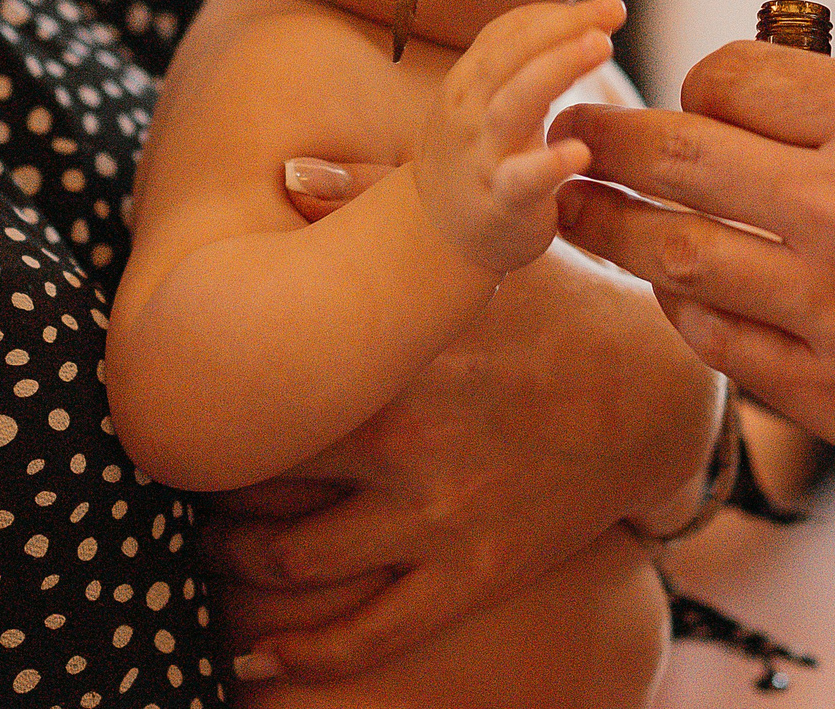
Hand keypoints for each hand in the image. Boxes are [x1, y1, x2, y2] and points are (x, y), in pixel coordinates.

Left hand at [205, 239, 720, 680]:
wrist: (656, 392)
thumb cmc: (557, 301)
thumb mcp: (476, 247)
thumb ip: (374, 199)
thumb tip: (284, 176)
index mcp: (391, 358)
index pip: (257, 394)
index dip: (204, 406)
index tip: (181, 404)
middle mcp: (401, 444)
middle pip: (254, 481)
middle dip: (205, 491)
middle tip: (177, 486)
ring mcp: (434, 520)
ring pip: (289, 567)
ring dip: (231, 568)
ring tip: (211, 552)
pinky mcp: (468, 577)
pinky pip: (364, 636)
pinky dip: (296, 656)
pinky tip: (251, 658)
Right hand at [414, 0, 619, 273]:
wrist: (436, 236)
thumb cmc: (481, 157)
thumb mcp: (489, 102)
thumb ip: (528, 64)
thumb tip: (590, 19)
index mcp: (469, 81)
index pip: (508, 33)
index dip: (557, 14)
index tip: (608, 7)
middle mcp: (469, 111)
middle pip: (509, 57)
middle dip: (560, 27)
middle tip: (611, 10)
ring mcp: (481, 157)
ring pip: (513, 105)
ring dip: (556, 69)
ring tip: (601, 46)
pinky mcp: (499, 203)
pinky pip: (521, 181)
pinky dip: (548, 164)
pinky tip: (580, 151)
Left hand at [552, 44, 834, 553]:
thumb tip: (833, 115)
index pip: (734, 73)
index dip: (706, 79)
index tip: (705, 95)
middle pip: (675, 153)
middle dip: (609, 138)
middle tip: (571, 136)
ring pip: (672, 256)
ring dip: (614, 231)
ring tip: (578, 214)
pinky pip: (722, 347)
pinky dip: (687, 317)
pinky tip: (679, 302)